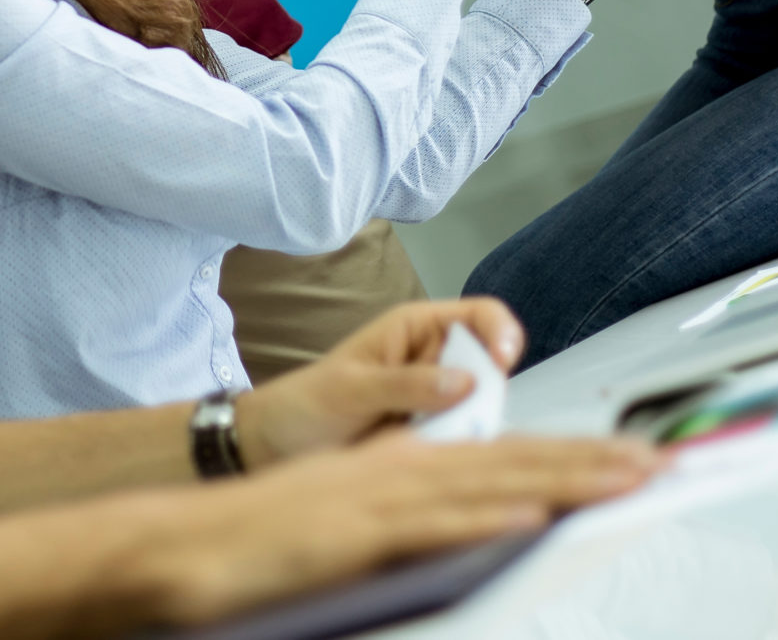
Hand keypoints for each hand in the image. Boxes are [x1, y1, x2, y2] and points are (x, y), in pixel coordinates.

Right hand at [138, 431, 658, 626]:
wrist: (191, 545)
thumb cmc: (266, 543)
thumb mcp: (353, 520)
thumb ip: (412, 520)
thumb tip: (479, 531)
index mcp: (402, 468)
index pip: (504, 458)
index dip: (573, 456)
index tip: (634, 459)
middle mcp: (400, 471)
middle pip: (513, 462)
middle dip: (592, 461)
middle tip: (663, 461)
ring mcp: (380, 500)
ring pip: (490, 484)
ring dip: (563, 480)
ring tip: (625, 479)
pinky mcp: (358, 532)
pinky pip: (433, 524)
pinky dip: (485, 518)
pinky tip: (530, 516)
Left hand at [238, 299, 523, 467]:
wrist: (275, 448)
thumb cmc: (305, 405)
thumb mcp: (351, 390)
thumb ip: (406, 384)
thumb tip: (468, 382)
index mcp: (416, 328)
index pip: (480, 315)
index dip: (501, 332)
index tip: (503, 363)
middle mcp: (434, 360)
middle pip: (490, 366)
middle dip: (490, 392)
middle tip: (464, 422)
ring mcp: (437, 401)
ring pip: (483, 408)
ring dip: (475, 426)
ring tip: (437, 445)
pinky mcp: (433, 437)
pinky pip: (464, 440)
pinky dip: (461, 450)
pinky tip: (437, 462)